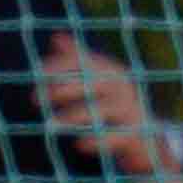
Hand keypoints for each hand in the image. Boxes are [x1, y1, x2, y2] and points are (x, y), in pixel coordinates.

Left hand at [41, 36, 175, 181]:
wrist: (147, 138)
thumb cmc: (115, 106)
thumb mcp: (99, 81)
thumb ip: (79, 60)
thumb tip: (57, 37)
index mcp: (112, 71)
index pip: (85, 61)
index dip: (61, 65)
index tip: (38, 73)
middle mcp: (123, 86)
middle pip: (93, 81)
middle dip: (64, 88)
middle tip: (35, 98)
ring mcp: (131, 109)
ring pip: (102, 109)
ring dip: (74, 115)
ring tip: (51, 125)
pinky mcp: (137, 134)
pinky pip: (117, 135)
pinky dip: (99, 140)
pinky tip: (80, 145)